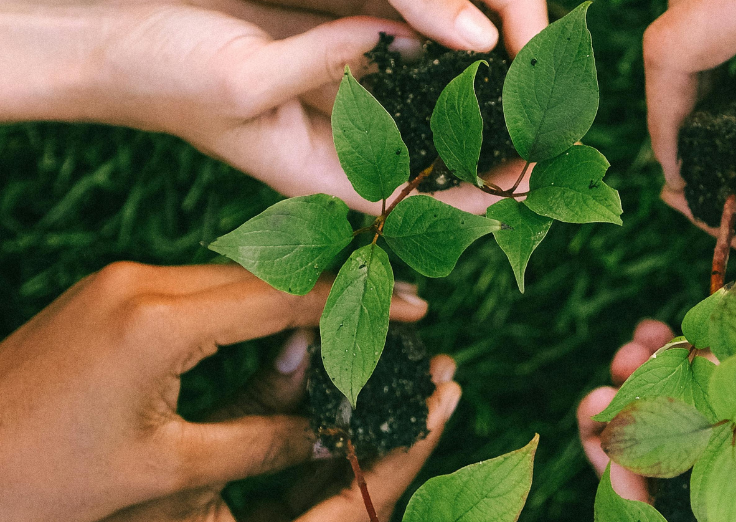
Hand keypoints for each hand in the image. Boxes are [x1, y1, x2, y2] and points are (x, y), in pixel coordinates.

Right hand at [0, 0, 543, 214]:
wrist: (114, 34)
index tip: (529, 183)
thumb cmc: (161, 74)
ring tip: (530, 94)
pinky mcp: (334, 55)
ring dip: (471, 104)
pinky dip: (434, 54)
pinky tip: (473, 44)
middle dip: (488, 152)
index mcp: (318, 174)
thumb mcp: (241, 78)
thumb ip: (323, 64)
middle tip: (550, 137)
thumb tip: (398, 37)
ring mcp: (340, 99)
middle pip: (431, 160)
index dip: (474, 200)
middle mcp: (339, 142)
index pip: (414, 202)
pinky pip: (398, 60)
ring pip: (422, 110)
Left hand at [0, 261, 429, 521]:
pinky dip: (253, 300)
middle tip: (398, 305)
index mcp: (161, 323)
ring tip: (355, 314)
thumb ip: (262, 440)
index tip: (413, 307)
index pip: (284, 296)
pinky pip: (203, 284)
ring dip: (297, 291)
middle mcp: (145, 283)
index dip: (356, 301)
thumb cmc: (47, 472)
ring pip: (237, 274)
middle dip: (337, 288)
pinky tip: (285, 320)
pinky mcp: (116, 291)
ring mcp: (126, 281)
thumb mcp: (166, 466)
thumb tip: (336, 434)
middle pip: (268, 271)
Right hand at [0, 355, 460, 521]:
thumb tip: (310, 342)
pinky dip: (335, 463)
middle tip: (445, 379)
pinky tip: (354, 413)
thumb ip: (254, 410)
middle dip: (406, 438)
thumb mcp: (182, 468)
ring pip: (349, 507)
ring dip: (377, 445)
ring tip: (416, 386)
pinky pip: (317, 512)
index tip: (446, 391)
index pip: (366, 502)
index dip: (409, 441)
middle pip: (371, 505)